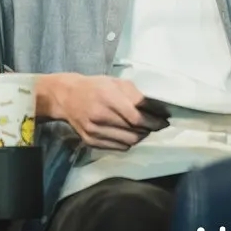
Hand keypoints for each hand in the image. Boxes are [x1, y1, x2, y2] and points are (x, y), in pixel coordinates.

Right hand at [48, 74, 167, 150]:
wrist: (66, 97)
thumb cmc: (95, 87)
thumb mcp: (116, 83)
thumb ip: (136, 95)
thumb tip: (155, 109)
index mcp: (108, 98)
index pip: (137, 117)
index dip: (154, 122)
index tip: (164, 121)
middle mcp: (100, 116)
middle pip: (134, 131)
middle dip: (149, 129)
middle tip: (155, 125)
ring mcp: (94, 131)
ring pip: (128, 142)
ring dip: (140, 136)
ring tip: (143, 129)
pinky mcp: (90, 141)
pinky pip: (118, 147)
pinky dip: (128, 142)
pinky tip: (129, 133)